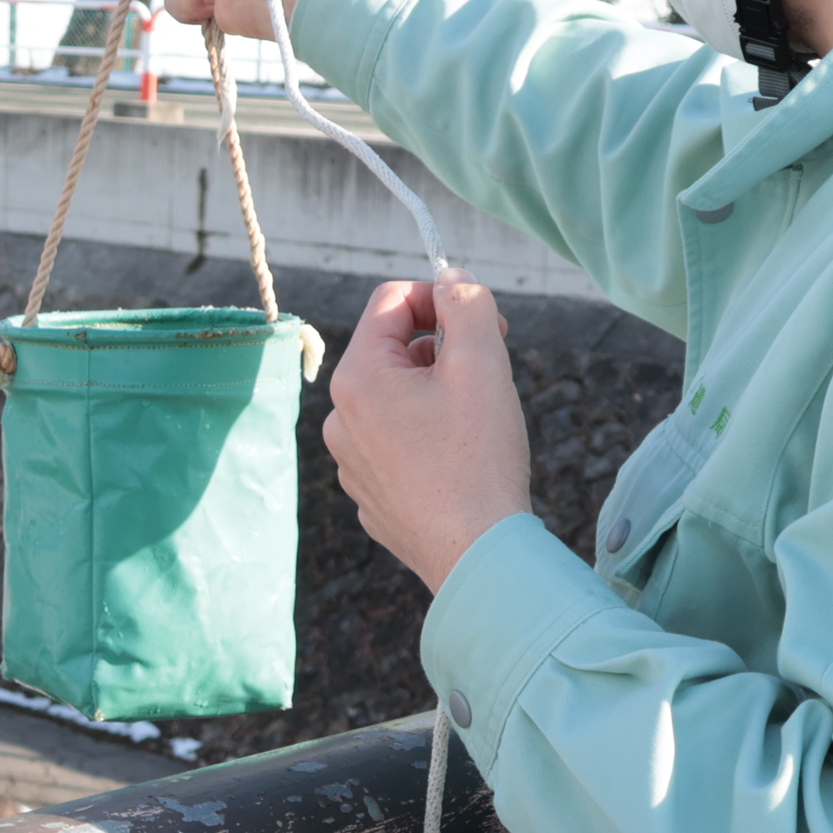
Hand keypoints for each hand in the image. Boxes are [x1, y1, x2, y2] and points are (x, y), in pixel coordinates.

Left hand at [324, 272, 534, 593]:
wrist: (476, 554)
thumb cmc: (478, 457)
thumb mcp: (482, 362)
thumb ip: (467, 305)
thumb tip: (451, 278)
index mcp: (356, 379)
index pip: (389, 301)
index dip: (440, 298)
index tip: (483, 321)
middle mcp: (339, 419)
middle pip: (394, 350)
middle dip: (444, 348)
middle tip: (493, 369)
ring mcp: (352, 461)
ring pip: (399, 398)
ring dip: (439, 392)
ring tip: (479, 421)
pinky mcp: (372, 493)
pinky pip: (400, 442)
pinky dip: (431, 435)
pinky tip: (463, 460)